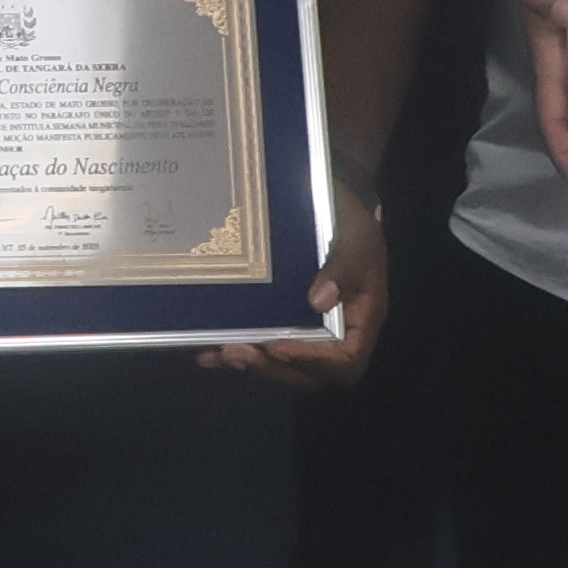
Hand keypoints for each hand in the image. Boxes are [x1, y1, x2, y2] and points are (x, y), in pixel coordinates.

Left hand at [214, 185, 387, 383]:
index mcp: (360, 319)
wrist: (331, 194)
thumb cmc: (348, 217)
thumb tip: (318, 302)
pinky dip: (234, 349)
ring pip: (281, 364)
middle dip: (272, 368)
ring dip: (250, 363)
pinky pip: (260, 342)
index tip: (278, 347)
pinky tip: (207, 349)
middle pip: (309, 373)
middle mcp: (333, 331)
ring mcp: (304, 327)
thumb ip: (344, 268)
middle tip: (235, 352)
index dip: (313, 361)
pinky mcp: (279, 316)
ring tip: (218, 352)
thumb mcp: (356, 237)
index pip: (345, 361)